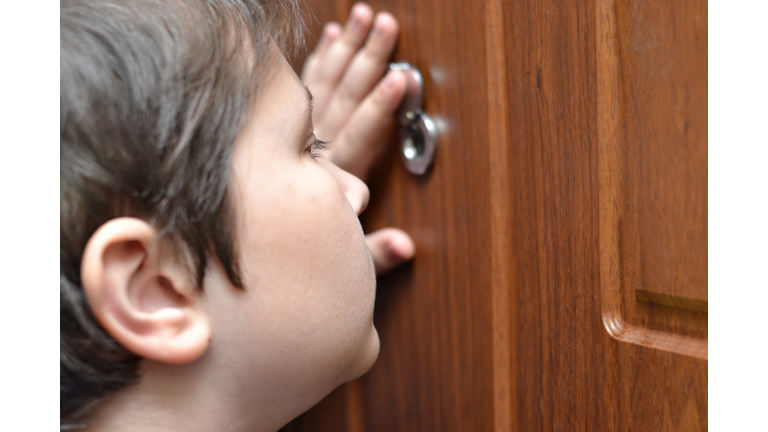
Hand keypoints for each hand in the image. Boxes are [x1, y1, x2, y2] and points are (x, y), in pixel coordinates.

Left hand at [302, 2, 414, 274]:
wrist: (249, 250)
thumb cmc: (297, 253)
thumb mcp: (341, 260)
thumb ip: (374, 253)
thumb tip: (406, 246)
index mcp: (332, 176)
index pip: (360, 132)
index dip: (381, 106)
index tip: (400, 79)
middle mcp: (314, 148)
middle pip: (343, 94)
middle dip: (367, 57)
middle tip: (386, 23)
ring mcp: (300, 133)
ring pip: (324, 82)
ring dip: (346, 48)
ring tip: (364, 16)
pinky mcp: (287, 126)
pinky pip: (303, 84)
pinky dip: (317, 58)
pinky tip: (330, 35)